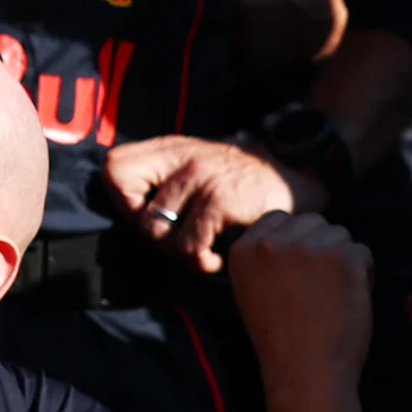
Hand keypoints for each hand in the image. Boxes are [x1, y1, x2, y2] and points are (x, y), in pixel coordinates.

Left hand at [105, 135, 309, 273]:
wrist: (297, 176)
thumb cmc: (247, 180)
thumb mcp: (201, 163)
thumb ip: (169, 178)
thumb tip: (136, 213)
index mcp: (171, 149)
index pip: (114, 168)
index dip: (123, 201)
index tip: (150, 215)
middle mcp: (182, 159)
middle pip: (136, 215)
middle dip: (157, 240)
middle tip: (182, 244)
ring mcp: (201, 179)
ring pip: (160, 236)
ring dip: (182, 256)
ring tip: (203, 255)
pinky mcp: (220, 201)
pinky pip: (191, 247)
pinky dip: (204, 262)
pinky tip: (220, 259)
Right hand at [227, 211, 372, 399]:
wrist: (306, 377)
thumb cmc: (284, 342)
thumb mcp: (254, 292)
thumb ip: (266, 258)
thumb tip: (295, 230)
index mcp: (243, 250)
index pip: (279, 220)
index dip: (298, 245)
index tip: (301, 279)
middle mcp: (270, 243)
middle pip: (311, 223)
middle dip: (322, 250)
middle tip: (319, 293)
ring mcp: (306, 248)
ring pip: (339, 235)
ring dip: (343, 263)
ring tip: (331, 300)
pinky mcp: (341, 258)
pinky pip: (362, 253)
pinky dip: (363, 277)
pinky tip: (348, 303)